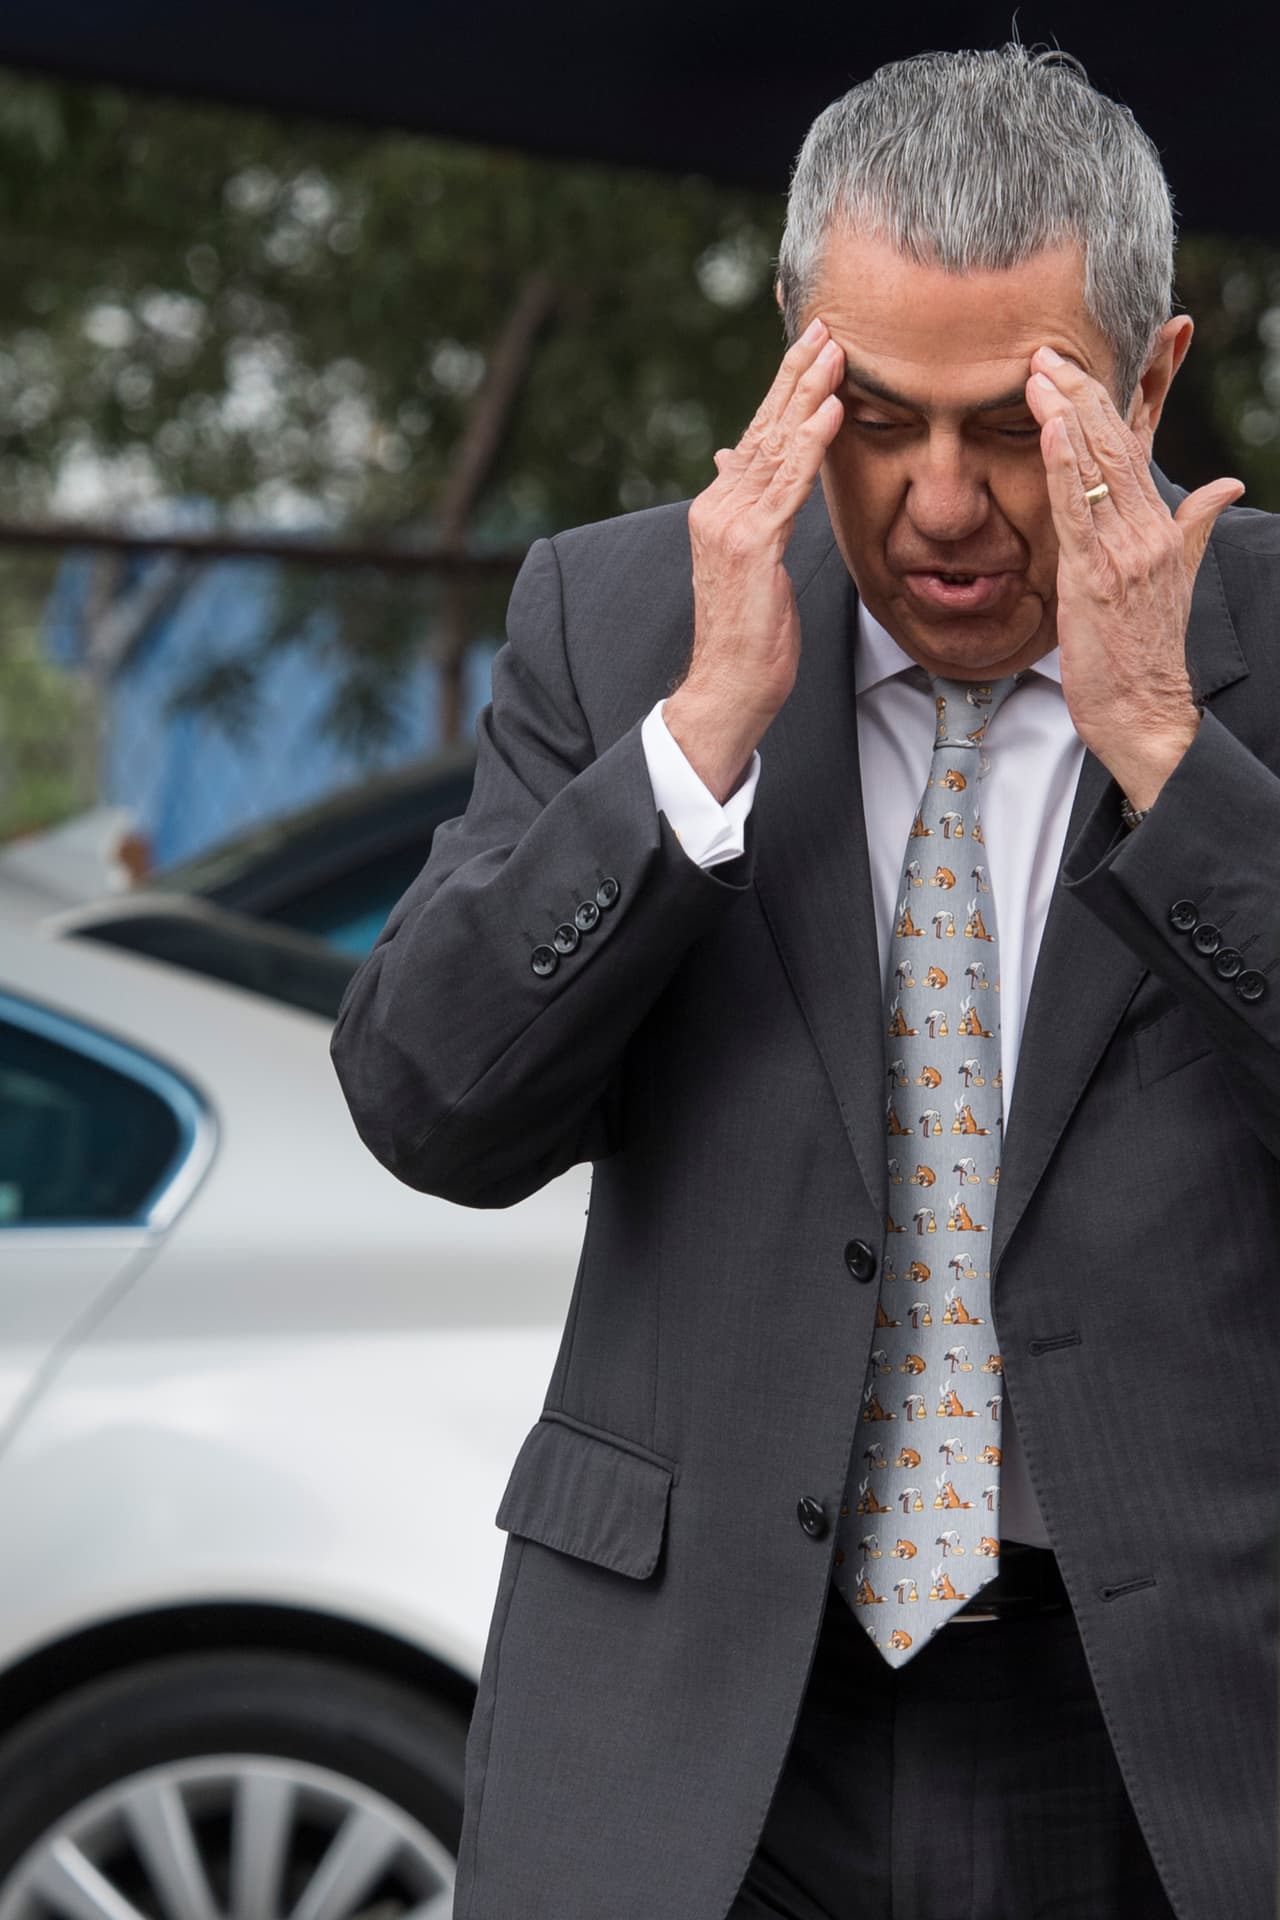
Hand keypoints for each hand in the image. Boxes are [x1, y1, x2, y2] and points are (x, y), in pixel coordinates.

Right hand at [665, 317, 846, 801]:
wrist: (728, 688)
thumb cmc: (749, 637)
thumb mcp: (751, 562)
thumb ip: (748, 508)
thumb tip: (731, 458)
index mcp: (719, 508)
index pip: (757, 437)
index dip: (785, 391)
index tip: (813, 350)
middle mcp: (718, 507)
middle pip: (764, 428)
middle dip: (797, 375)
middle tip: (826, 326)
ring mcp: (730, 524)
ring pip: (775, 446)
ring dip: (809, 395)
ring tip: (836, 352)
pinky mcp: (751, 545)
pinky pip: (787, 484)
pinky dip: (810, 444)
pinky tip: (831, 410)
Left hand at [1025, 346, 1243, 809]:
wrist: (1147, 712)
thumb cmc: (1146, 653)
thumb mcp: (1176, 578)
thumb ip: (1197, 525)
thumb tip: (1225, 486)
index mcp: (1160, 526)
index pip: (1133, 445)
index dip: (1104, 401)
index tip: (1072, 365)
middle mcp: (1146, 529)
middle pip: (1113, 443)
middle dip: (1078, 393)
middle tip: (1045, 351)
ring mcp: (1123, 551)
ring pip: (1094, 467)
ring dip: (1063, 414)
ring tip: (1039, 372)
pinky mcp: (1095, 577)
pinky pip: (1076, 510)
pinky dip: (1062, 466)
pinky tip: (1049, 429)